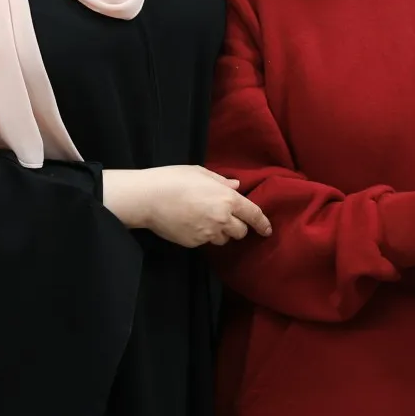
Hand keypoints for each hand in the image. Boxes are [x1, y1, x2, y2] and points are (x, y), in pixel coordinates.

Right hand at [102, 165, 274, 248]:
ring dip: (220, 233)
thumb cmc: (172, 179)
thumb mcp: (200, 173)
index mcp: (227, 199)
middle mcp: (222, 218)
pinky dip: (203, 236)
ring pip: (223, 239)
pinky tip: (190, 224)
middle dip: (237, 226)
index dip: (263, 224)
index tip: (267, 230)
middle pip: (240, 232)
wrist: (147, 198)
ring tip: (205, 220)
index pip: (253, 215)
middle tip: (225, 218)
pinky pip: (206, 242)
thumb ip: (222, 182)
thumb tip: (236, 186)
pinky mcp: (194, 243)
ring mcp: (207, 233)